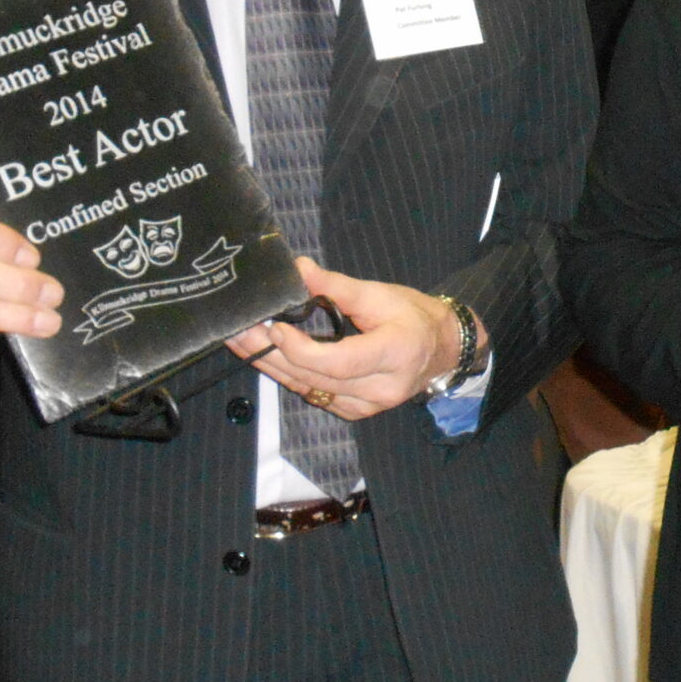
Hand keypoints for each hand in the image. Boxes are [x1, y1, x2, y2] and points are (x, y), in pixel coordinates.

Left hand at [227, 258, 472, 420]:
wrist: (441, 349)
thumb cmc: (414, 316)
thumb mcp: (379, 293)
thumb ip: (336, 286)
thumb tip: (298, 270)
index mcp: (394, 354)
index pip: (339, 362)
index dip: (301, 349)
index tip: (274, 327)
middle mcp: (382, 388)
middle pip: (316, 378)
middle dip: (272, 354)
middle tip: (239, 331)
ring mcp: (369, 405)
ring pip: (310, 390)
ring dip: (272, 366)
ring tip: (241, 343)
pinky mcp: (357, 411)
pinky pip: (316, 396)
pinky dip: (290, 376)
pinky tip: (267, 358)